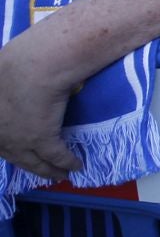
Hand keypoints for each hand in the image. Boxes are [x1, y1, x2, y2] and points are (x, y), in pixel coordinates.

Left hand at [0, 36, 80, 180]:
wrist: (34, 64)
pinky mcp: (40, 138)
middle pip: (14, 156)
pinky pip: (56, 156)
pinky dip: (66, 163)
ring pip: (33, 161)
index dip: (8, 149)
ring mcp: (18, 138)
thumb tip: (11, 82)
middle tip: (43, 171)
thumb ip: (4, 85)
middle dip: (29, 165)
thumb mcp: (0, 73)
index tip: (20, 151)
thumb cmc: (15, 61)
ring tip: (60, 175)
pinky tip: (76, 166)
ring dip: (48, 170)